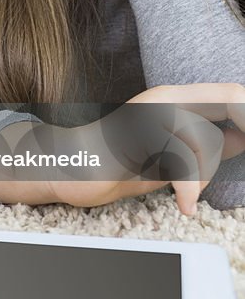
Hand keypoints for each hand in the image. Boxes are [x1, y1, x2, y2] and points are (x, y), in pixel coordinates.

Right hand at [50, 84, 244, 215]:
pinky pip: (180, 157)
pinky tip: (183, 204)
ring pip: (208, 137)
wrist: (71, 170)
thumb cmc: (120, 165)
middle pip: (232, 99)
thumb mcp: (171, 157)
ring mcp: (151, 112)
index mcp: (177, 99)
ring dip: (205, 175)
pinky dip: (188, 187)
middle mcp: (167, 97)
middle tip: (236, 160)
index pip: (232, 94)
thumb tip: (242, 139)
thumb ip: (205, 147)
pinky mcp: (136, 133)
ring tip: (188, 194)